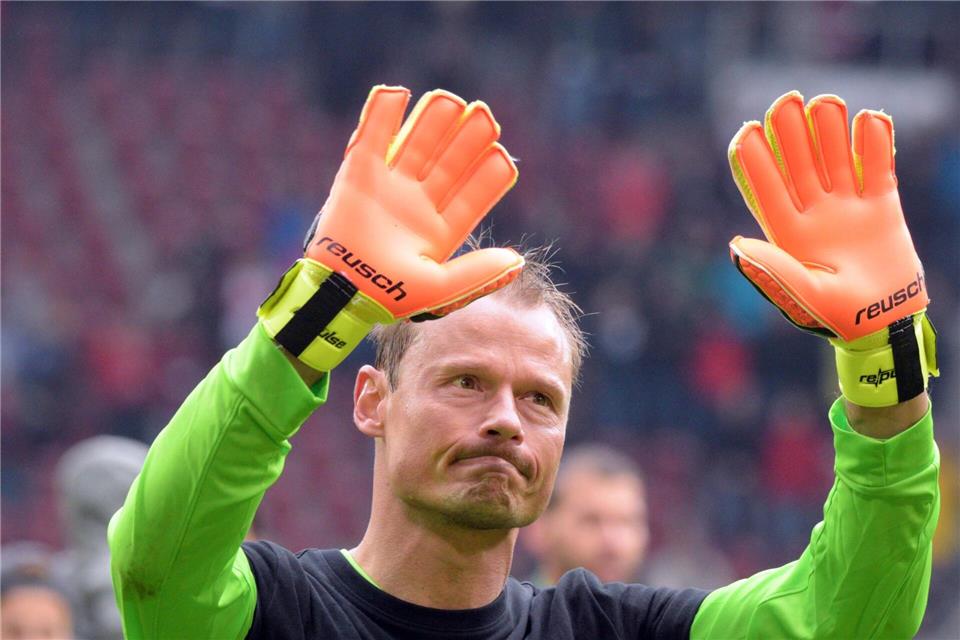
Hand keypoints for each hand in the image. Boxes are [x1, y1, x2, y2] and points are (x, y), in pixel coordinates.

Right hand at [306, 85, 521, 318]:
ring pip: (416, 145)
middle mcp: (418, 204)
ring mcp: (389, 187)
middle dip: (467, 139)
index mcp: (441, 229)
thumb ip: (478, 274)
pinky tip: (396, 93)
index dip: (488, 174)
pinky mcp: (357, 176)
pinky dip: (380, 114)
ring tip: (451, 100)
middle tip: (485, 115)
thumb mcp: (439, 288)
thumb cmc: (388, 297)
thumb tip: (518, 262)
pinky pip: (371, 138)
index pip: (472, 194)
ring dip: (433, 121)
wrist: (339, 293)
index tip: (502, 155)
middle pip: (449, 162)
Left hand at [728, 91, 936, 406]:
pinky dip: (876, 145)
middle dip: (791, 134)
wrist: (884, 325)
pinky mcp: (882, 208)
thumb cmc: (837, 317)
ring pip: (836, 160)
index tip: (745, 131)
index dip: (754, 160)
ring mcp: (848, 208)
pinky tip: (871, 119)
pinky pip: (878, 170)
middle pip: (799, 165)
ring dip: (830, 132)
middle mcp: (814, 214)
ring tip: (826, 103)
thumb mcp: (803, 295)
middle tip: (786, 100)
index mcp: (788, 233)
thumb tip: (734, 245)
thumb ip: (772, 270)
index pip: (767, 189)